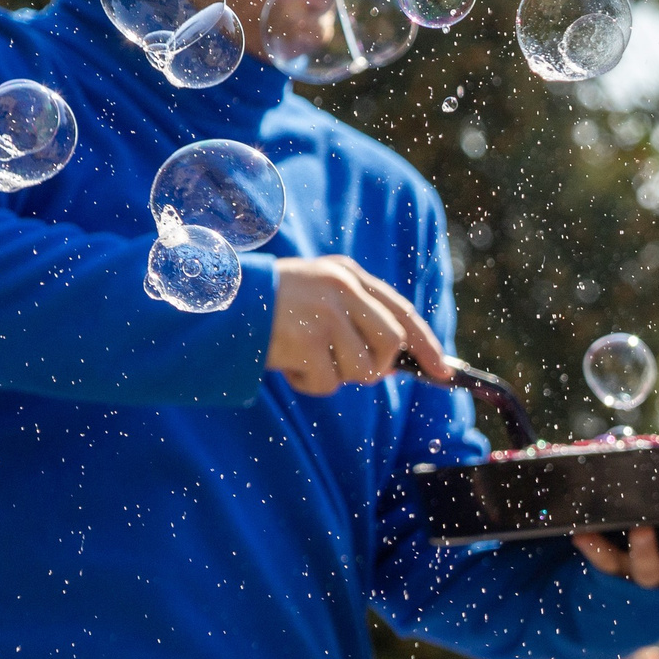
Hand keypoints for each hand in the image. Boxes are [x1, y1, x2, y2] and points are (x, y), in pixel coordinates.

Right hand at [268, 256, 449, 395]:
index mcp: (347, 275)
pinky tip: (286, 361)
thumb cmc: (269, 307)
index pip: (401, 312)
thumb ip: (357, 317)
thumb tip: (398, 360)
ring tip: (302, 354)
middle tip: (341, 365)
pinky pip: (326, 383)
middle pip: (388, 345)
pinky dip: (307, 382)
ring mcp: (325, 313)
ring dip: (333, 375)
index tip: (443, 372)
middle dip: (373, 367)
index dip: (426, 344)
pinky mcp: (306, 339)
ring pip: (360, 369)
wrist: (215, 302)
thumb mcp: (317, 297)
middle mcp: (341, 289)